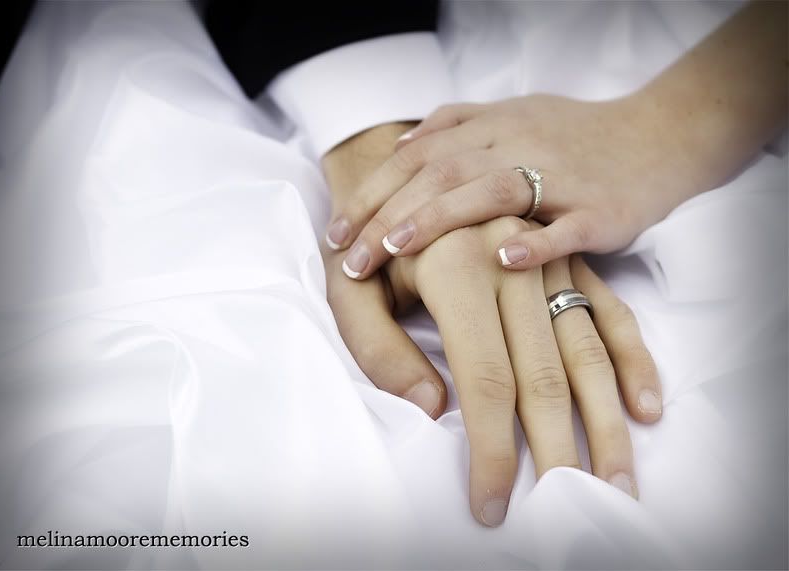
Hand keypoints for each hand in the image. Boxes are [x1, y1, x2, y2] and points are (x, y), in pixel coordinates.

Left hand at [322, 125, 661, 526]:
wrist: (400, 163)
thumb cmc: (369, 237)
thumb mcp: (352, 289)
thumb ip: (381, 351)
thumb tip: (433, 408)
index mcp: (455, 269)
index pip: (482, 382)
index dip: (489, 451)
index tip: (493, 504)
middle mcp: (511, 262)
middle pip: (544, 374)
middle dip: (556, 451)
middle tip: (571, 510)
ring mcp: (546, 256)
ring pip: (585, 348)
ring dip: (607, 419)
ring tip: (621, 479)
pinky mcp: (566, 255)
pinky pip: (609, 312)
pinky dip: (630, 361)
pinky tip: (645, 407)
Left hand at [325, 1, 786, 277]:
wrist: (658, 136)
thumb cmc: (576, 134)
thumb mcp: (514, 115)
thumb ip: (458, 125)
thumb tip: (402, 144)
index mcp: (494, 127)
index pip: (417, 159)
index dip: (372, 195)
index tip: (335, 235)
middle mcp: (519, 145)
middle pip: (441, 175)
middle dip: (387, 216)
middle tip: (348, 259)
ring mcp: (560, 177)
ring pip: (492, 192)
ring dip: (439, 220)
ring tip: (395, 250)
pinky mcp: (599, 210)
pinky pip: (564, 227)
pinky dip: (533, 243)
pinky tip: (501, 261)